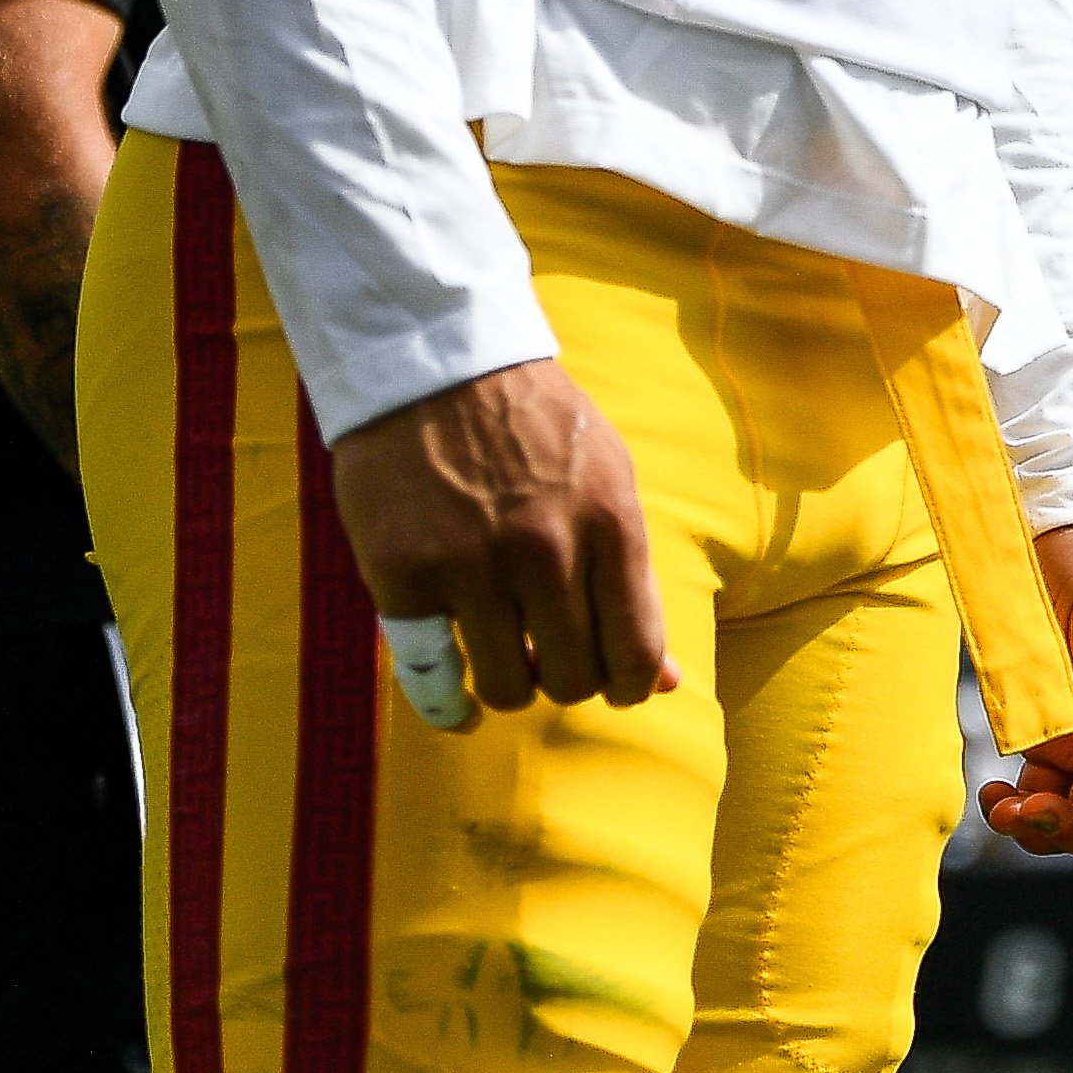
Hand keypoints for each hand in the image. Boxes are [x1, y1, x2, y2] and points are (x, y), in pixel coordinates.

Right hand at [331, 360, 680, 711]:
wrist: (434, 364)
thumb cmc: (533, 425)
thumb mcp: (607, 480)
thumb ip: (633, 578)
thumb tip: (667, 683)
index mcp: (610, 523)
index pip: (636, 650)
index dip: (630, 684)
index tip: (615, 685)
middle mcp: (545, 550)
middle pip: (574, 678)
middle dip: (568, 678)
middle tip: (551, 656)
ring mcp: (472, 567)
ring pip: (509, 687)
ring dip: (512, 685)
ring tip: (506, 659)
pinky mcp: (404, 577)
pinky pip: (432, 678)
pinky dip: (447, 708)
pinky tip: (458, 708)